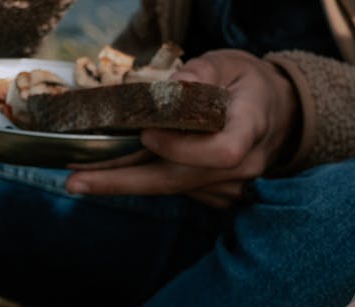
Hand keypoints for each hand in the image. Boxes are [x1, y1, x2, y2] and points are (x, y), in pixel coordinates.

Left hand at [65, 49, 299, 203]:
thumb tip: (170, 89)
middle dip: (125, 181)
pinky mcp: (216, 195)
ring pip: (172, 189)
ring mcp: (230, 186)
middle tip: (78, 182)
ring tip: (81, 179)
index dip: (183, 150)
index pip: (223, 151)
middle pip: (181, 181)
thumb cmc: (249, 85)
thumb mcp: (230, 64)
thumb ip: (203, 73)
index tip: (147, 135)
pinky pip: (176, 189)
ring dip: (125, 182)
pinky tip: (115, 172)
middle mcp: (243, 165)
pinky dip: (144, 179)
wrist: (277, 117)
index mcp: (251, 127)